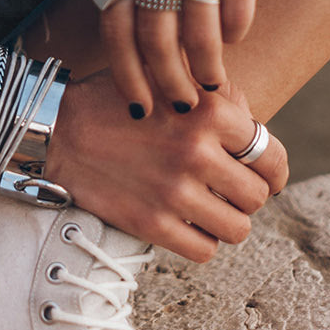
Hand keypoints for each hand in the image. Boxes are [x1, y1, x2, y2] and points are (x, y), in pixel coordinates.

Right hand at [41, 69, 288, 262]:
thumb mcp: (168, 78)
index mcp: (208, 112)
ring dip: (226, 221)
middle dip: (245, 195)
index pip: (271, 156)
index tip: (264, 176)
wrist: (57, 130)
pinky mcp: (151, 223)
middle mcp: (196, 152)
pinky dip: (201, 242)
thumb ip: (217, 96)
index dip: (273, 170)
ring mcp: (174, 192)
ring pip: (238, 229)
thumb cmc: (117, 102)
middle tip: (226, 190)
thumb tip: (256, 128)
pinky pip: (205, 251)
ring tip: (208, 208)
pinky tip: (186, 224)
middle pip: (257, 196)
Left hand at [101, 0, 294, 112]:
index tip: (137, 103)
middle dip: (165, 83)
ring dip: (206, 68)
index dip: (125, 70)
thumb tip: (138, 33)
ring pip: (197, 31)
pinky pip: (236, 8)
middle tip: (180, 107)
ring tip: (213, 86)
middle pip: (153, 36)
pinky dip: (235, 34)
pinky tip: (236, 39)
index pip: (114, 21)